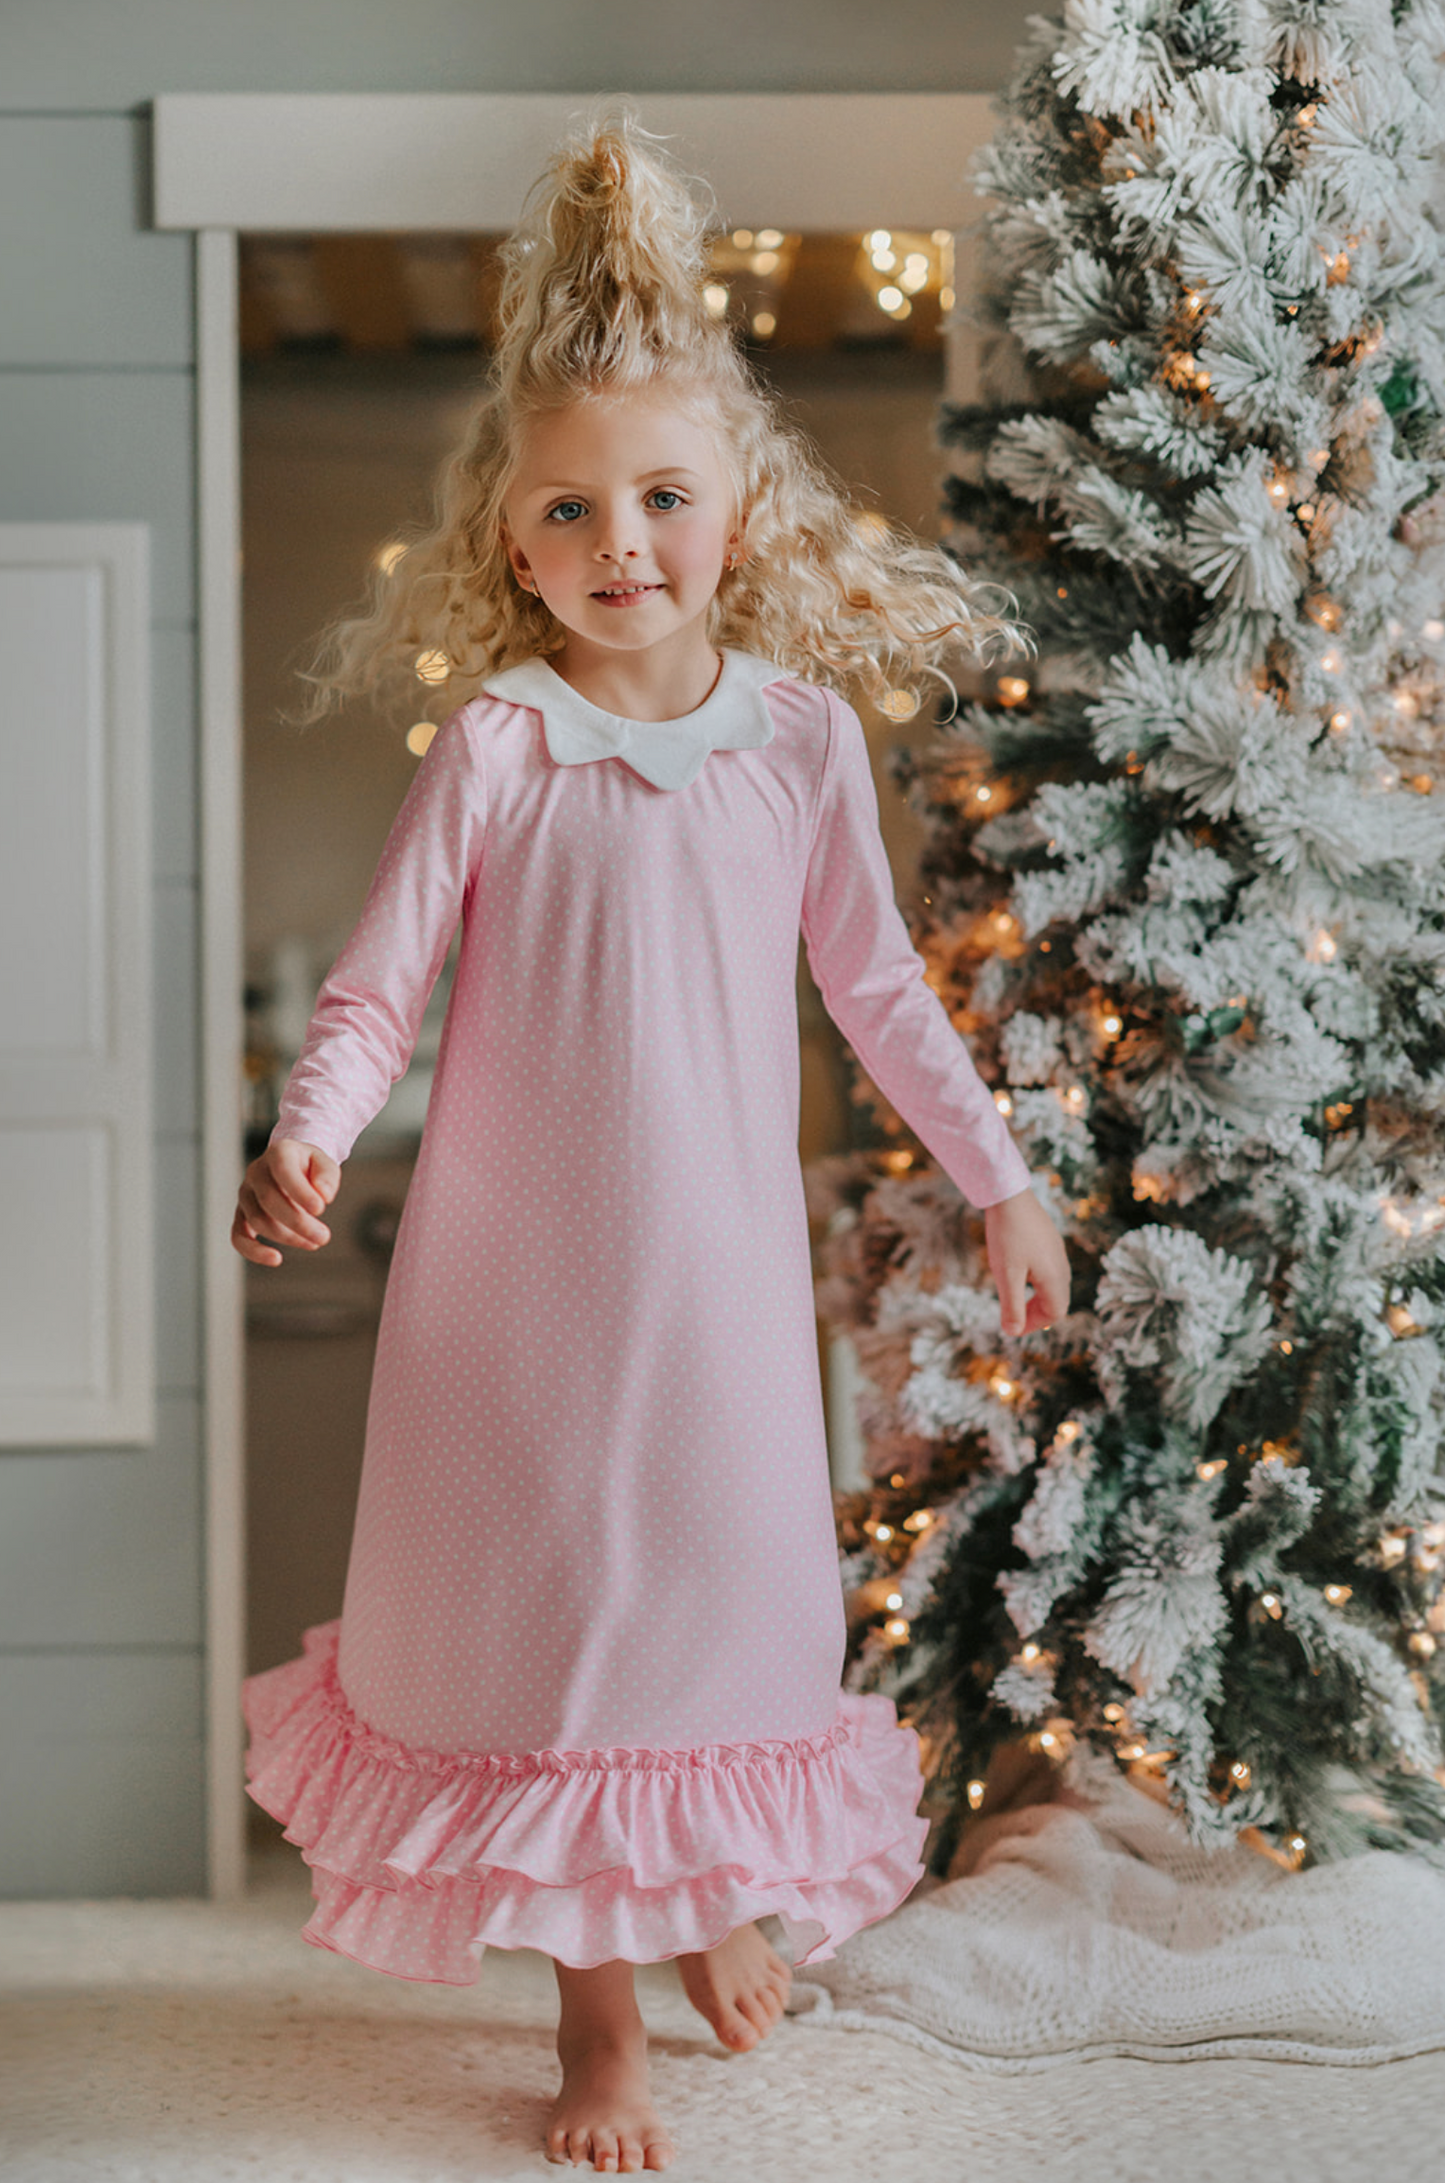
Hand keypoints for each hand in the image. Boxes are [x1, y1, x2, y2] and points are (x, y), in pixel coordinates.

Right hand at [232, 1138, 339, 1266]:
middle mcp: (256, 1172)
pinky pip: (238, 1236)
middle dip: (299, 1223)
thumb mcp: (325, 1163)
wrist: (293, 1168)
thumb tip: (323, 1196)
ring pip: (259, 1221)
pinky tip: (276, 1259)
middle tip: (324, 1236)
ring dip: (289, 1237)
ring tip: (314, 1242)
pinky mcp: (242, 1215)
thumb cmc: (310, 1168)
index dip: (300, 1192)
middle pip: (270, 1200)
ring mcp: (246, 1194)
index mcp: (278, 1153)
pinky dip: (253, 1251)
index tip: (321, 1209)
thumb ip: (328, 1176)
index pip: (283, 1170)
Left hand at [984, 1184, 1070, 1337]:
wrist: (1010, 1195)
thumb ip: (1011, 1305)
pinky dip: (1036, 1282)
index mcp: (1054, 1277)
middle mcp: (1061, 1266)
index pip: (1055, 1312)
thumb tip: (1013, 1332)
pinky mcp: (1050, 1242)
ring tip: (1015, 1298)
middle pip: (1057, 1301)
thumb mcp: (1006, 1274)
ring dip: (1036, 1298)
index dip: (1034, 1325)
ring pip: (1053, 1286)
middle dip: (1037, 1314)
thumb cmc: (1007, 1234)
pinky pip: (1049, 1271)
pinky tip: (1018, 1274)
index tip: (1013, 1326)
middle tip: (1013, 1317)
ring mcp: (1057, 1252)